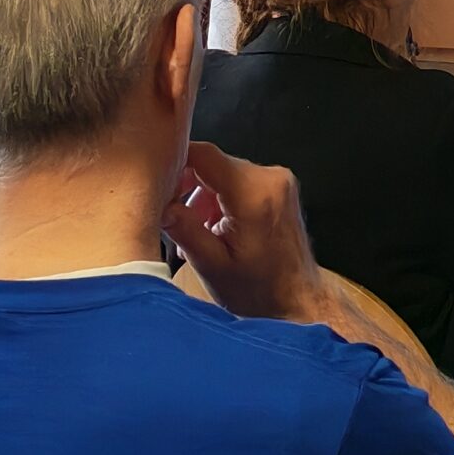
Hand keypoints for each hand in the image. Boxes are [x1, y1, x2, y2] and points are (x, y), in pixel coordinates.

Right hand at [165, 141, 331, 324]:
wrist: (296, 299)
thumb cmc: (258, 289)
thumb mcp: (212, 265)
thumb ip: (185, 230)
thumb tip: (160, 205)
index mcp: (253, 194)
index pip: (205, 155)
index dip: (175, 161)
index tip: (157, 182)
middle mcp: (270, 178)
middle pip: (213, 165)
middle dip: (189, 191)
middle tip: (176, 223)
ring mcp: (278, 181)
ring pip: (224, 174)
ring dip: (204, 199)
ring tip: (199, 235)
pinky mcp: (279, 188)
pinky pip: (239, 182)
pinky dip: (222, 200)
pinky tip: (215, 230)